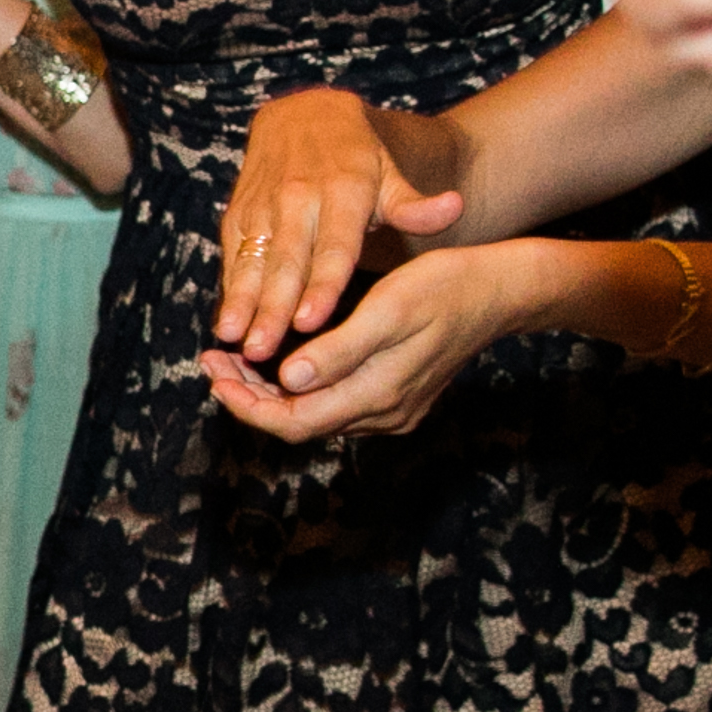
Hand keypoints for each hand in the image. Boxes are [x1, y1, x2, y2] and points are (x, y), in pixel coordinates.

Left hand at [201, 243, 563, 443]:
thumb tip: (288, 382)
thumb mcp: (390, 309)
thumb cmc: (445, 287)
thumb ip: (339, 351)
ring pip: (314, 415)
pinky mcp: (397, 397)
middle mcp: (383, 414)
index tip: (211, 371)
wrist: (500, 291)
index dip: (244, 404)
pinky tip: (278, 358)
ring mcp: (392, 410)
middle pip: (298, 423)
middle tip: (212, 359)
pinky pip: (334, 403)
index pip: (292, 423)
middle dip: (248, 395)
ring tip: (233, 357)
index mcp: (378, 395)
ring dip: (269, 391)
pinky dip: (298, 386)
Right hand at [216, 88, 468, 361]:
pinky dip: (229, 288)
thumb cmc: (356, 158)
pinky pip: (233, 255)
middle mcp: (299, 200)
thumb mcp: (390, 174)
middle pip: (287, 262)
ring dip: (243, 303)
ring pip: (254, 261)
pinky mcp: (238, 212)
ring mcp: (265, 206)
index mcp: (343, 193)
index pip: (334, 248)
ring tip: (234, 339)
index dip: (321, 286)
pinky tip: (225, 322)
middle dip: (273, 307)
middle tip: (264, 350)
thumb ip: (414, 204)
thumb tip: (454, 208)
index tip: (310, 322)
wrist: (301, 114)